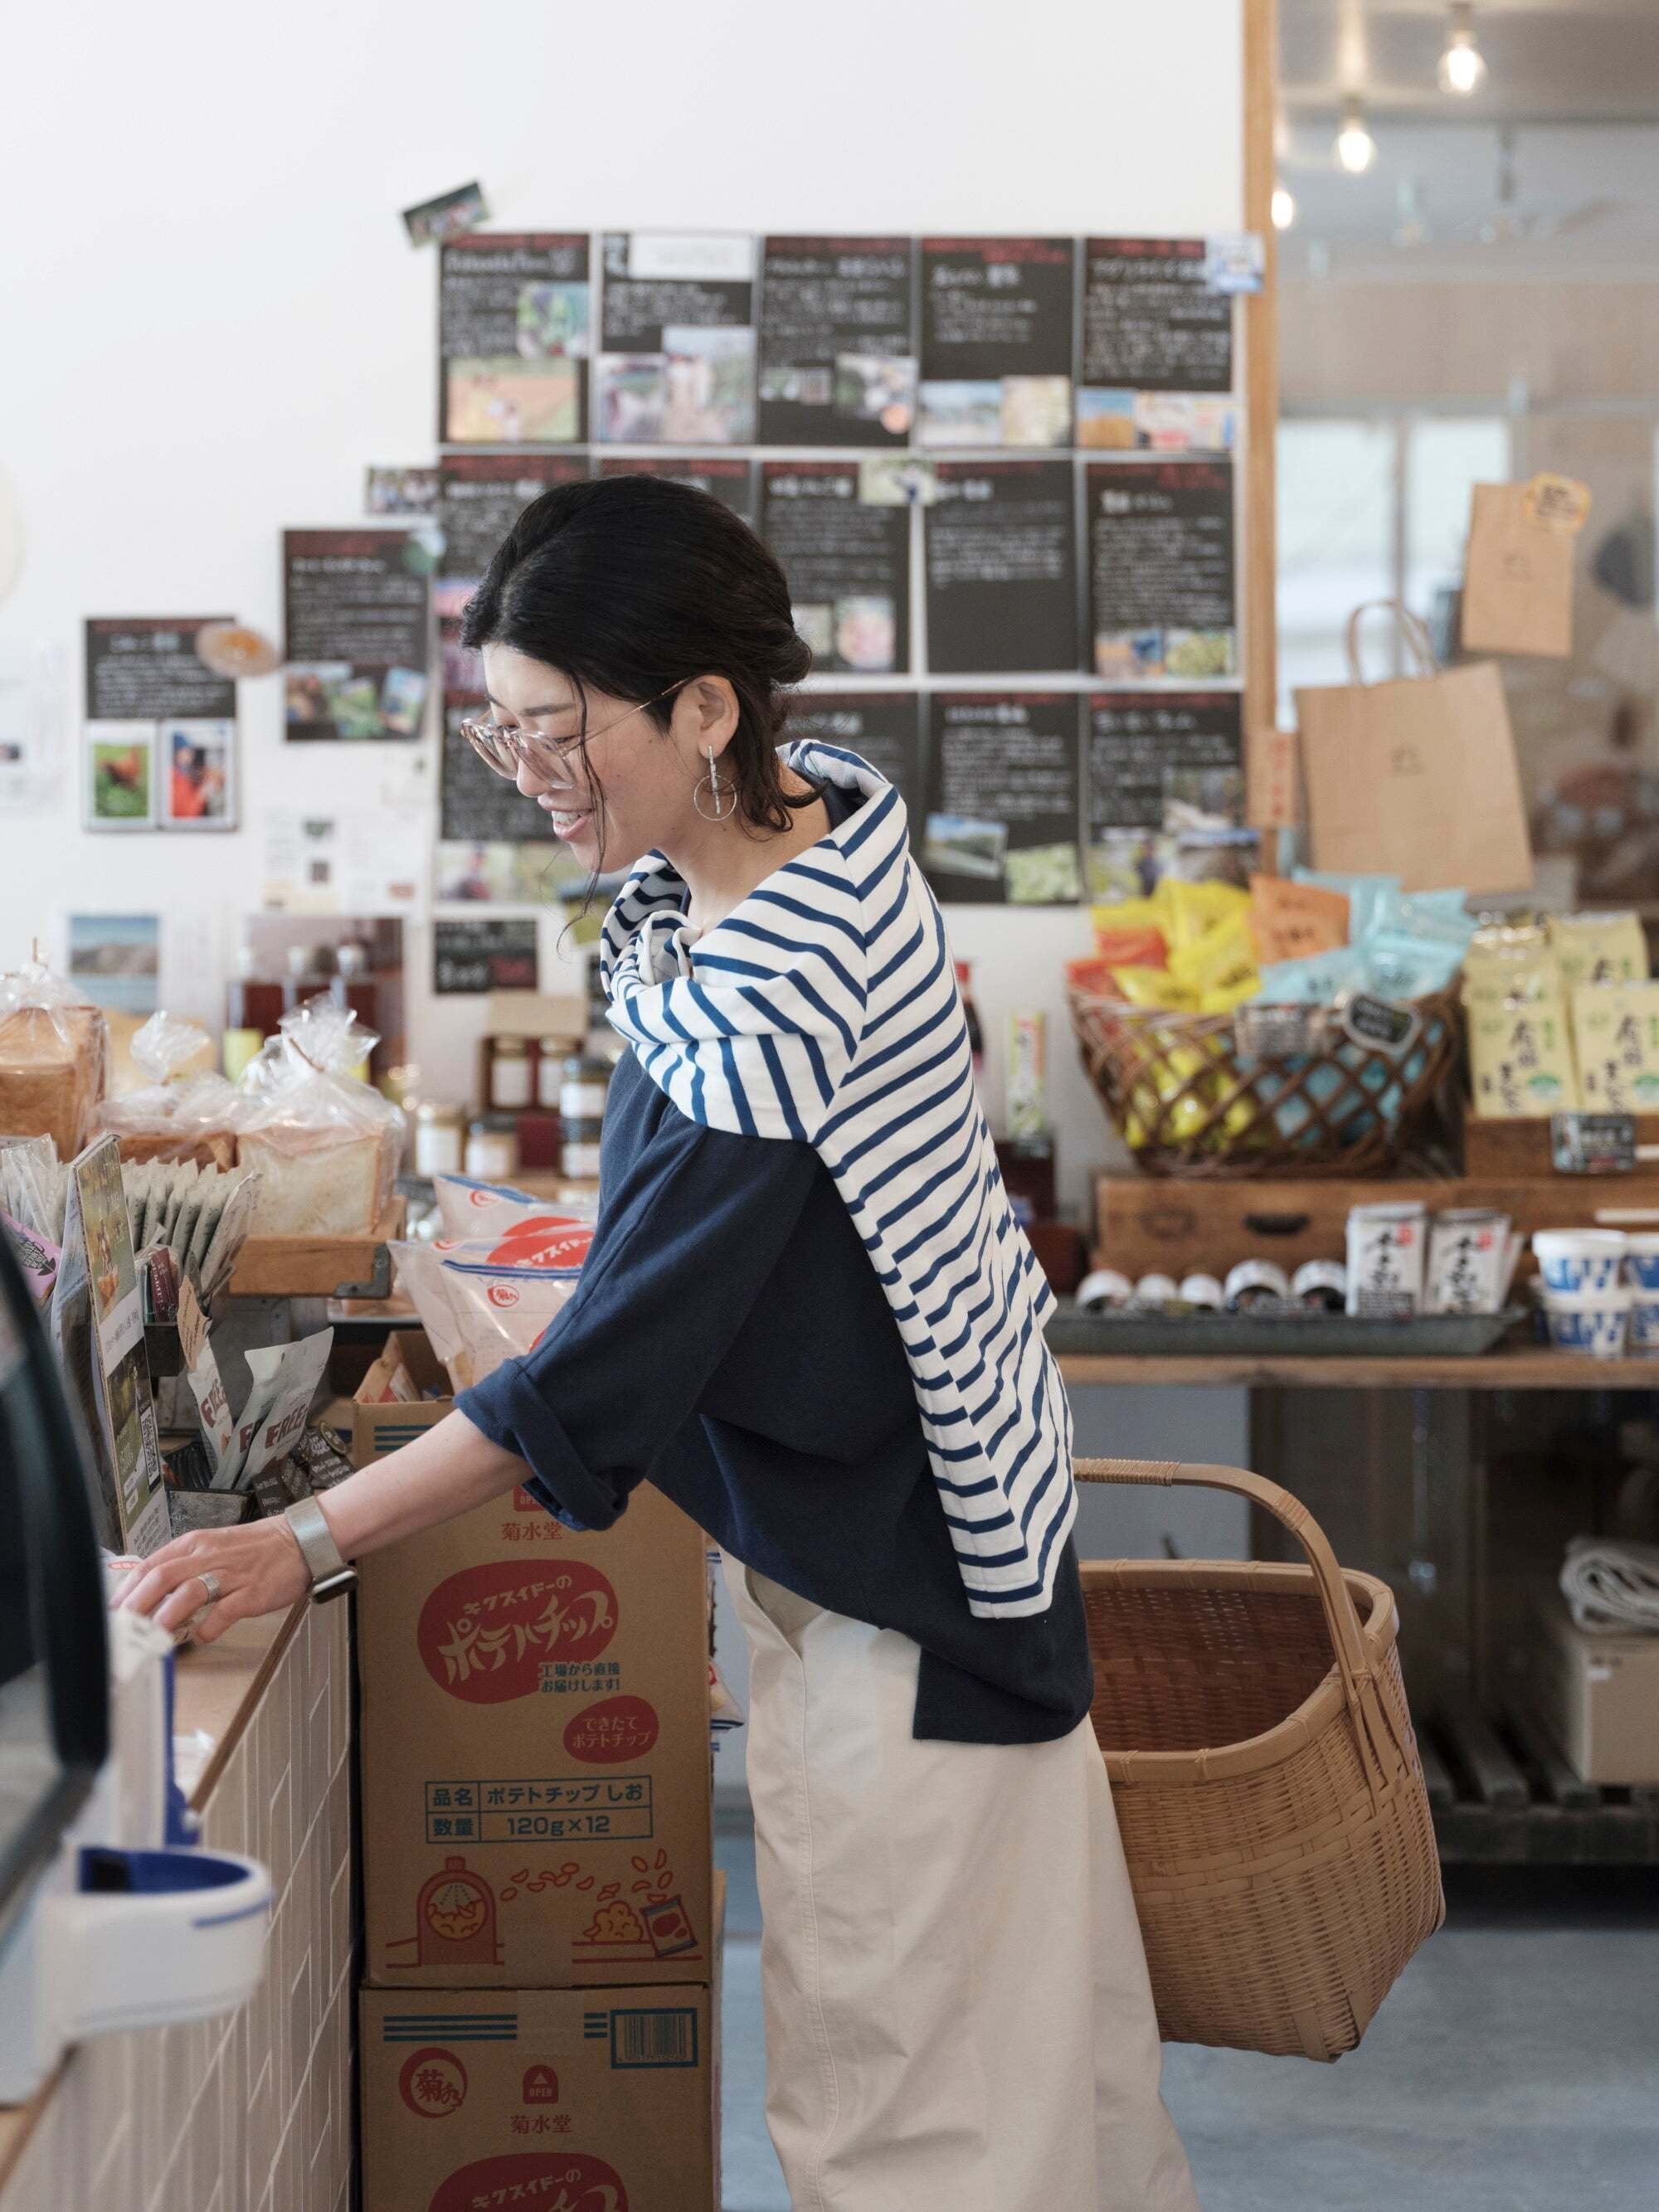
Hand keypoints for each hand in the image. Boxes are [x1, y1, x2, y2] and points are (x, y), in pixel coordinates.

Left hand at [112, 1514, 313, 1643]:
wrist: (299, 1542)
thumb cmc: (255, 1549)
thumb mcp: (214, 1547)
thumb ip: (185, 1567)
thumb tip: (152, 1595)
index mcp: (195, 1544)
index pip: (152, 1563)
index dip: (128, 1588)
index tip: (113, 1609)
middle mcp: (209, 1556)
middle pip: (163, 1576)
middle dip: (137, 1603)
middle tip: (123, 1626)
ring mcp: (231, 1574)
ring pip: (189, 1591)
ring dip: (167, 1615)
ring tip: (154, 1635)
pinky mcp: (252, 1592)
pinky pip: (225, 1611)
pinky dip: (210, 1627)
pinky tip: (202, 1636)